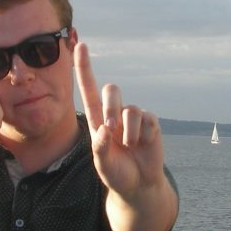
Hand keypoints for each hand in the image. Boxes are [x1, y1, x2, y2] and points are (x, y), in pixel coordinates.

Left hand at [74, 43, 165, 198]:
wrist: (139, 185)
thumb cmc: (117, 174)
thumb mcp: (103, 165)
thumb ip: (100, 148)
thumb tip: (103, 129)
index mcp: (97, 120)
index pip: (89, 90)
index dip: (85, 68)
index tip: (80, 45)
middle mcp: (115, 114)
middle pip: (111, 90)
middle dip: (111, 107)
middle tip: (111, 128)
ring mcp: (133, 118)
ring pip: (130, 108)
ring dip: (128, 130)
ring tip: (129, 146)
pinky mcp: (150, 123)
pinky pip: (146, 119)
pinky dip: (142, 134)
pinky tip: (142, 145)